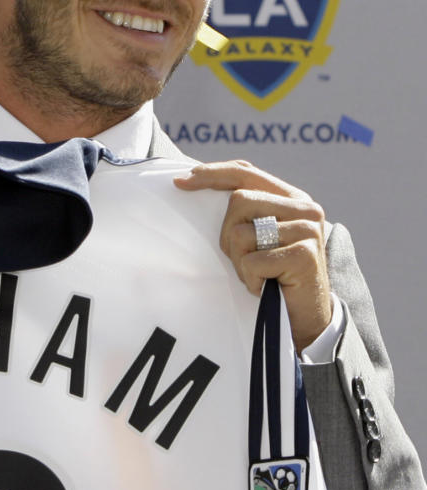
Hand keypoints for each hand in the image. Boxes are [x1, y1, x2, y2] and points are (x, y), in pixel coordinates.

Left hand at [173, 160, 330, 351]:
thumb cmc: (272, 274)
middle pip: (238, 202)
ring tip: (259, 273)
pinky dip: (251, 279)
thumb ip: (243, 213)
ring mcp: (308, 230)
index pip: (246, 173)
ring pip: (242, 233)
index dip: (212, 174)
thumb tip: (191, 183)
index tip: (181, 181)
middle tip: (244, 259)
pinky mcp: (305, 255)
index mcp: (291, 197)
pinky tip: (266, 285)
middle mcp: (304, 208)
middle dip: (228, 235)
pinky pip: (253, 262)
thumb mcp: (257, 237)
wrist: (305, 315)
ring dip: (240, 261)